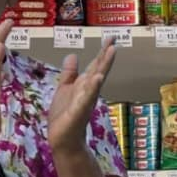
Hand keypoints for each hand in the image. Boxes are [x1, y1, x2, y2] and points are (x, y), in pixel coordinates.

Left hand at [49, 38, 116, 153]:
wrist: (62, 138)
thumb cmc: (64, 116)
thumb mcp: (64, 89)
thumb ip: (69, 73)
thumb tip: (73, 55)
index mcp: (84, 85)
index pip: (96, 66)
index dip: (102, 52)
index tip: (110, 38)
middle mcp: (88, 91)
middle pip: (99, 70)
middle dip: (106, 56)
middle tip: (114, 41)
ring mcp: (85, 101)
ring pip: (96, 81)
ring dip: (103, 67)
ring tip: (110, 53)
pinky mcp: (78, 111)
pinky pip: (86, 98)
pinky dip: (91, 89)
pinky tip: (96, 79)